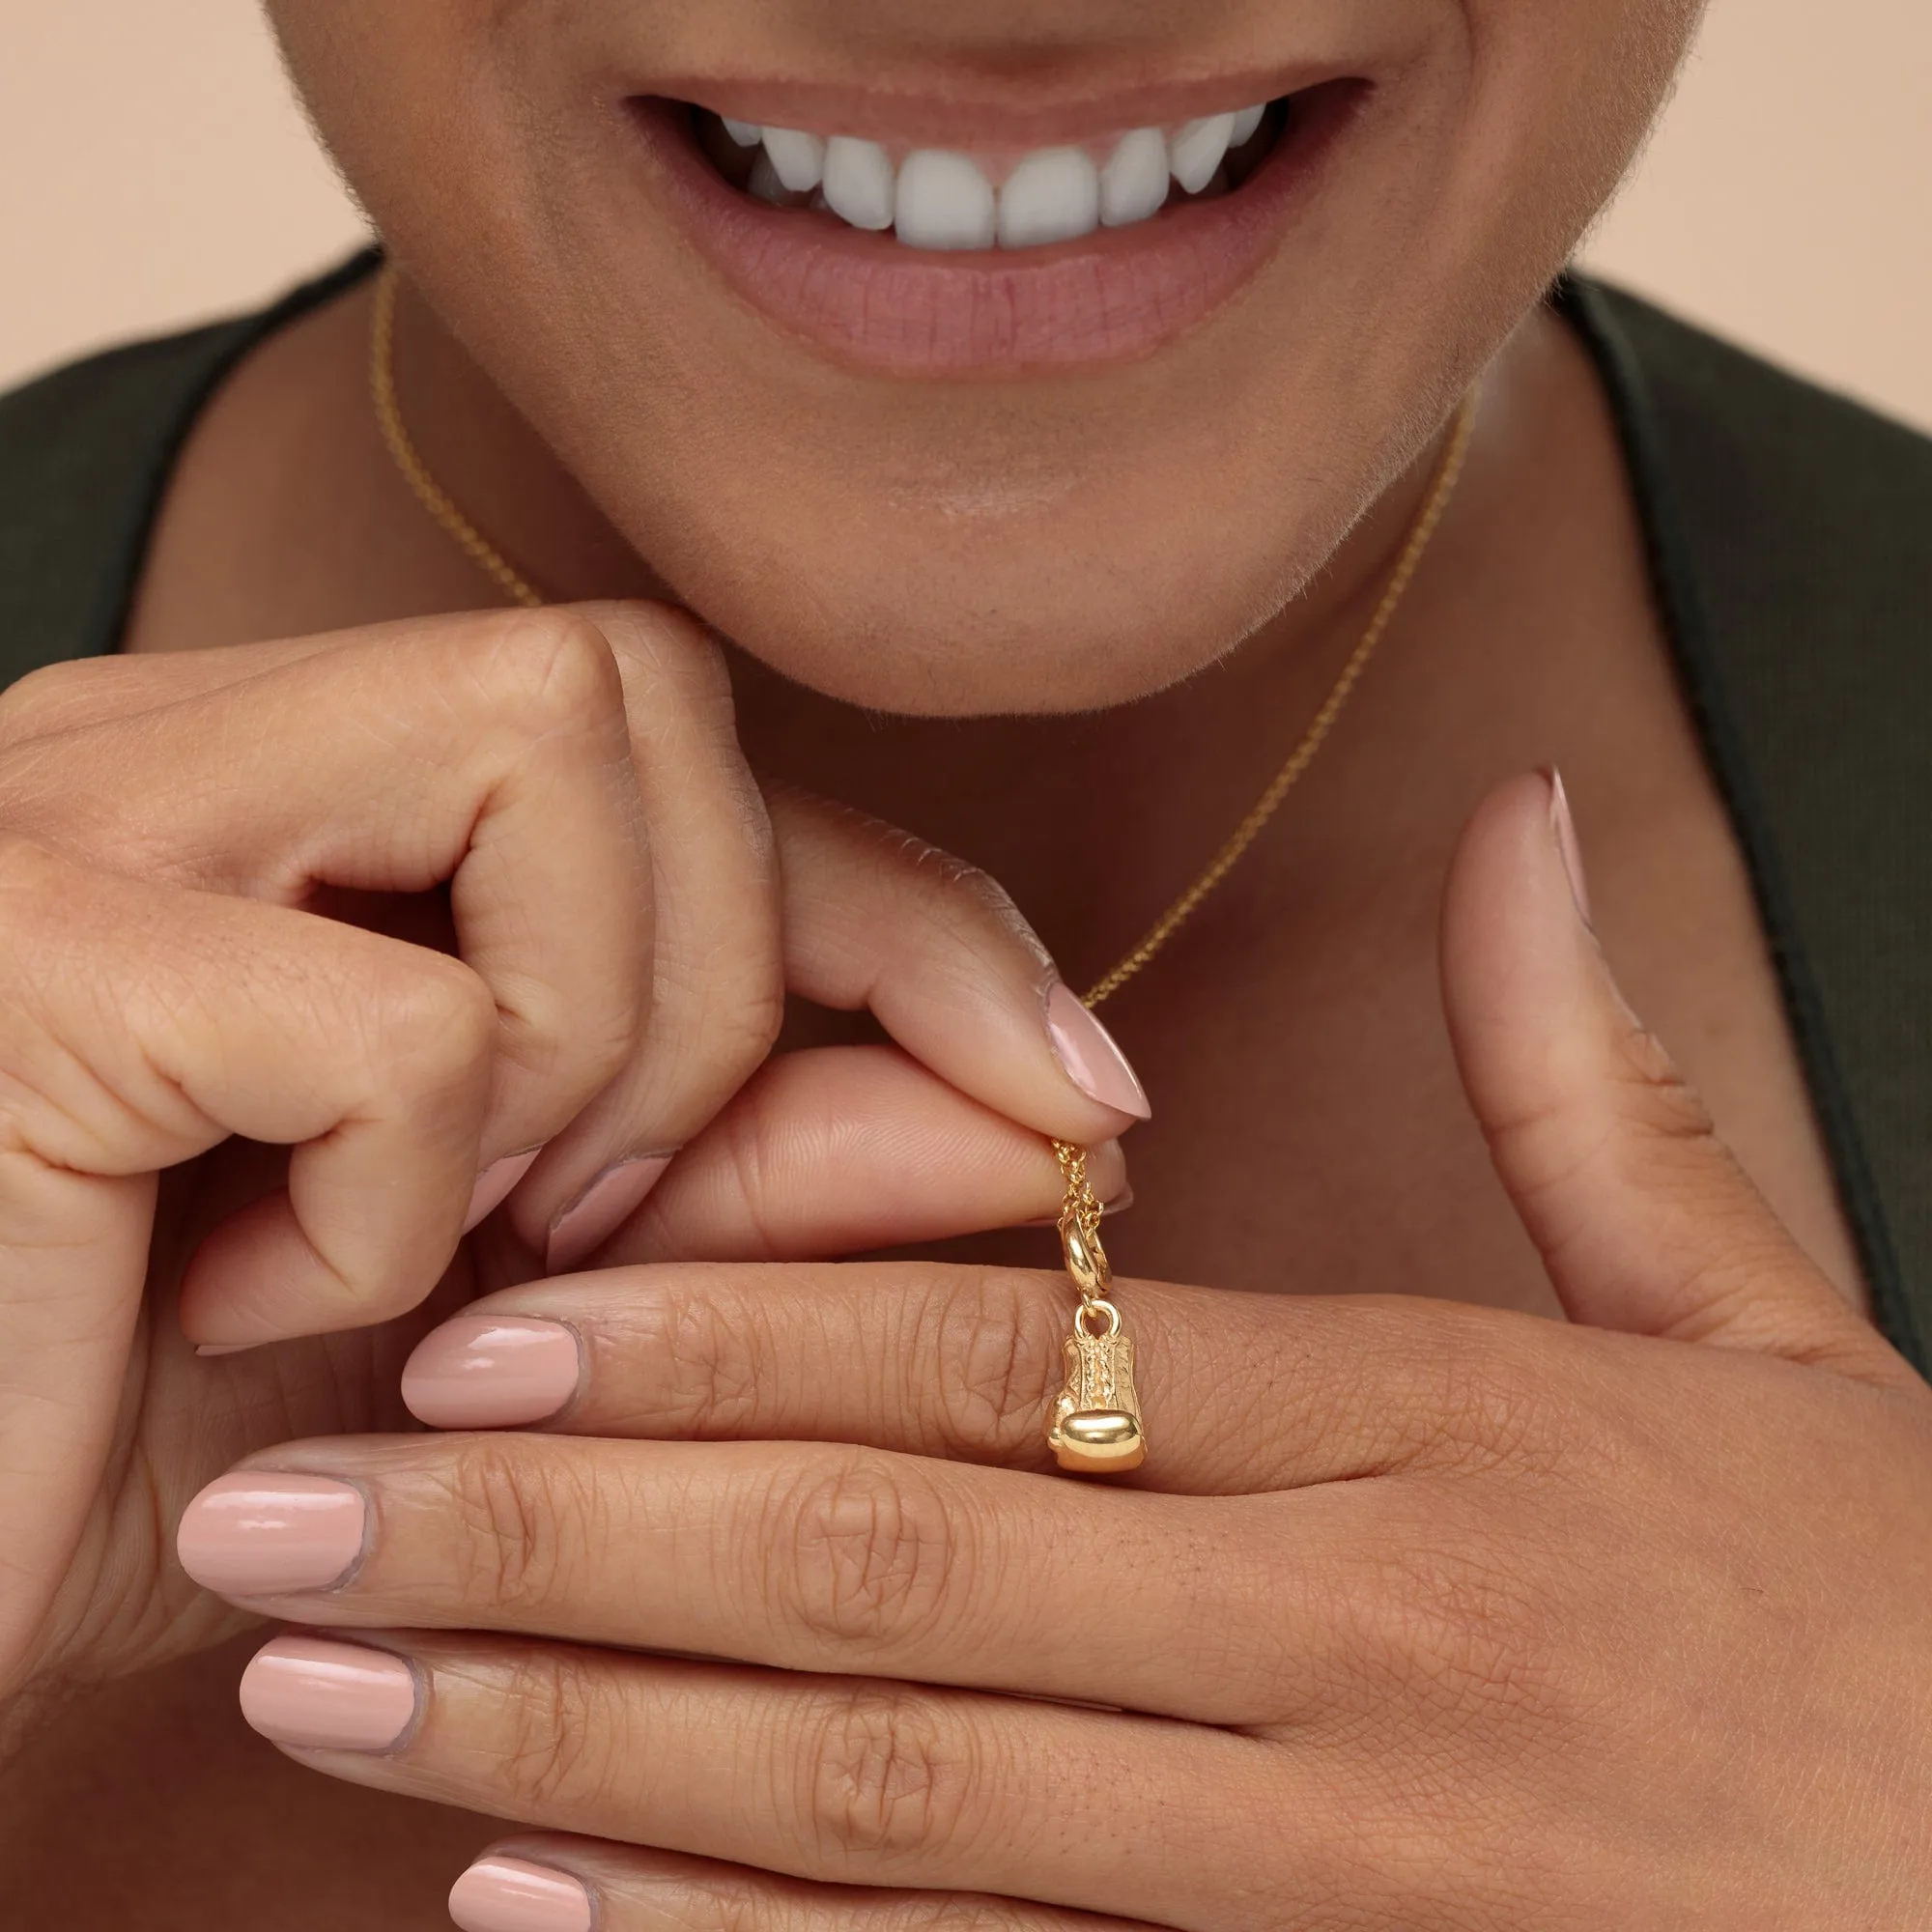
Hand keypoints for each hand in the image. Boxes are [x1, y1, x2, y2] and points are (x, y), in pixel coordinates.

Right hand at [0, 603, 1139, 1752]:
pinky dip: (398, 1201)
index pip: (693, 748)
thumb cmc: (168, 1446)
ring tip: (414, 1248)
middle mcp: (197, 740)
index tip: (1076, 1090)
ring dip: (575, 1058)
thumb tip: (1036, 1112)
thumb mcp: (530, 1298)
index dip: (914, 913)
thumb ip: (770, 1179)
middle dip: (706, 984)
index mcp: (307, 801)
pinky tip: (241, 1301)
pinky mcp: (27, 948)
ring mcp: (97, 807)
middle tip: (577, 1212)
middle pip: (641, 687)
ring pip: (552, 742)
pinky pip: (400, 1012)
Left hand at [178, 773, 1931, 1929]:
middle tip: (286, 1513)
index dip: (724, 1323)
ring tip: (332, 1691)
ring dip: (581, 1734)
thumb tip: (1524, 818)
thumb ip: (1589, 1085)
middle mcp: (1350, 1635)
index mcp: (1431, 1426)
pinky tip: (527, 1911)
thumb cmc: (1891, 1617)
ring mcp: (1331, 1864)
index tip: (492, 1306)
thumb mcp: (1765, 1332)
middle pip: (883, 1563)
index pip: (1000, 1349)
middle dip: (554, 1532)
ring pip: (888, 1785)